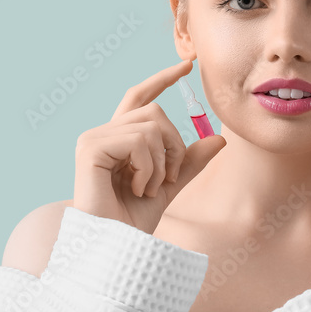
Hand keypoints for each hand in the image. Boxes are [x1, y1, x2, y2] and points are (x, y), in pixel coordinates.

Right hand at [73, 59, 226, 233]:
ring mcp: (93, 139)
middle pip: (155, 112)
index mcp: (119, 139)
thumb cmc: (133, 220)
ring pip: (151, 126)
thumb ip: (190, 162)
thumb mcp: (170, 186)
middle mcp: (103, 133)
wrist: (114, 246)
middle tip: (170, 178)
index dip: (162, 80)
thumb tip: (220, 139)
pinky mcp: (90, 148)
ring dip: (163, 162)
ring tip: (150, 188)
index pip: (140, 97)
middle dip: (175, 144)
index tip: (187, 65)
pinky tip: (138, 188)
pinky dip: (149, 167)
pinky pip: (138, 140)